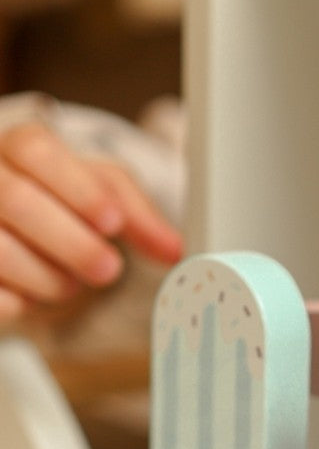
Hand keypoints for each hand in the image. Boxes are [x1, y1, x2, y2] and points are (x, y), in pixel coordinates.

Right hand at [0, 122, 183, 322]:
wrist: (21, 232)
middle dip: (72, 244)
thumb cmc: (63, 204)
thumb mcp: (105, 197)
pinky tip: (32, 296)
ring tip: (70, 285)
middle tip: (109, 270)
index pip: (36, 150)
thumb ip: (138, 216)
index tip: (113, 224)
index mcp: (16, 147)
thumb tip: (174, 251)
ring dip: (46, 277)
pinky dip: (17, 301)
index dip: (79, 190)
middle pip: (16, 199)